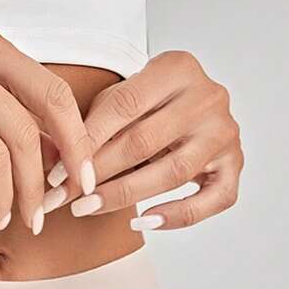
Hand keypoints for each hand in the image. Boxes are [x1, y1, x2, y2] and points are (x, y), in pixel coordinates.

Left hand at [44, 50, 243, 230]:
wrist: (189, 104)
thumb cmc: (145, 105)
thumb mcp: (118, 99)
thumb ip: (91, 125)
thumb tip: (53, 165)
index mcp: (177, 67)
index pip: (122, 107)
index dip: (84, 144)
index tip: (55, 175)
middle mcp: (208, 96)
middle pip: (144, 142)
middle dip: (97, 174)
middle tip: (64, 199)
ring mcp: (225, 131)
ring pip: (173, 173)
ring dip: (124, 195)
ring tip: (88, 209)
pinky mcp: (235, 164)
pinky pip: (213, 199)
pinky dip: (178, 216)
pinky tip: (143, 221)